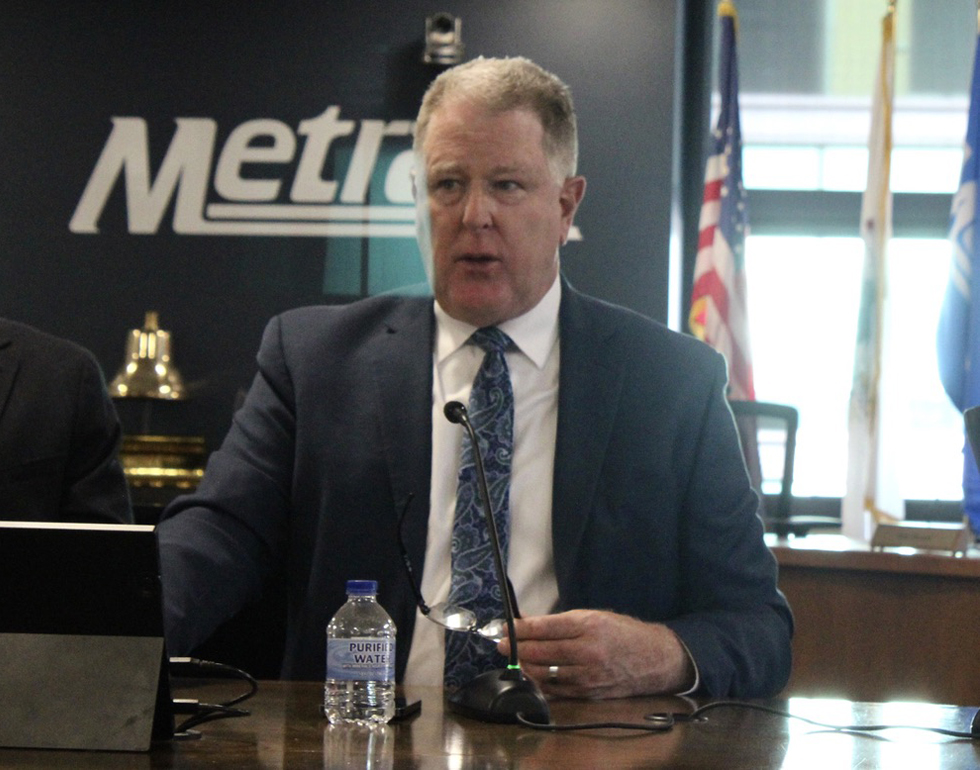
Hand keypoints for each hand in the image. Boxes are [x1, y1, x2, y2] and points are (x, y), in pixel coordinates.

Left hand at [497, 609, 695, 698]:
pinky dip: (539, 683)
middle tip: (501, 644)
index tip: (504, 627)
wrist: (653, 659)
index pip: (544, 628)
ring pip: (544, 673)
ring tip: (514, 659)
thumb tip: (528, 624)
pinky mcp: (588, 692)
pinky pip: (556, 690)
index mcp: (588, 626)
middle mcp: (587, 651)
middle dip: (516, 648)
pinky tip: (530, 675)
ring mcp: (587, 675)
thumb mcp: (593, 616)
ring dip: (524, 666)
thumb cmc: (622, 633)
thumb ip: (560, 622)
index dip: (520, 629)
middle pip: (540, 652)